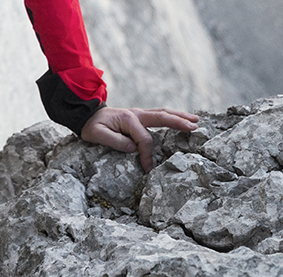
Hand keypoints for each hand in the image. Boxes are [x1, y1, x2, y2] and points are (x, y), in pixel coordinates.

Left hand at [80, 106, 198, 172]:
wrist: (86, 115)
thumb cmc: (91, 126)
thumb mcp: (97, 134)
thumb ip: (115, 141)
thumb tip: (133, 148)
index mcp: (127, 118)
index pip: (144, 139)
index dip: (147, 155)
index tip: (147, 169)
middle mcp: (136, 113)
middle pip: (162, 117)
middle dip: (179, 122)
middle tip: (195, 127)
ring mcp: (139, 113)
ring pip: (163, 113)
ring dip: (179, 116)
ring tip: (196, 120)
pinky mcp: (140, 116)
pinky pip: (158, 115)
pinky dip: (171, 116)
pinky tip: (181, 119)